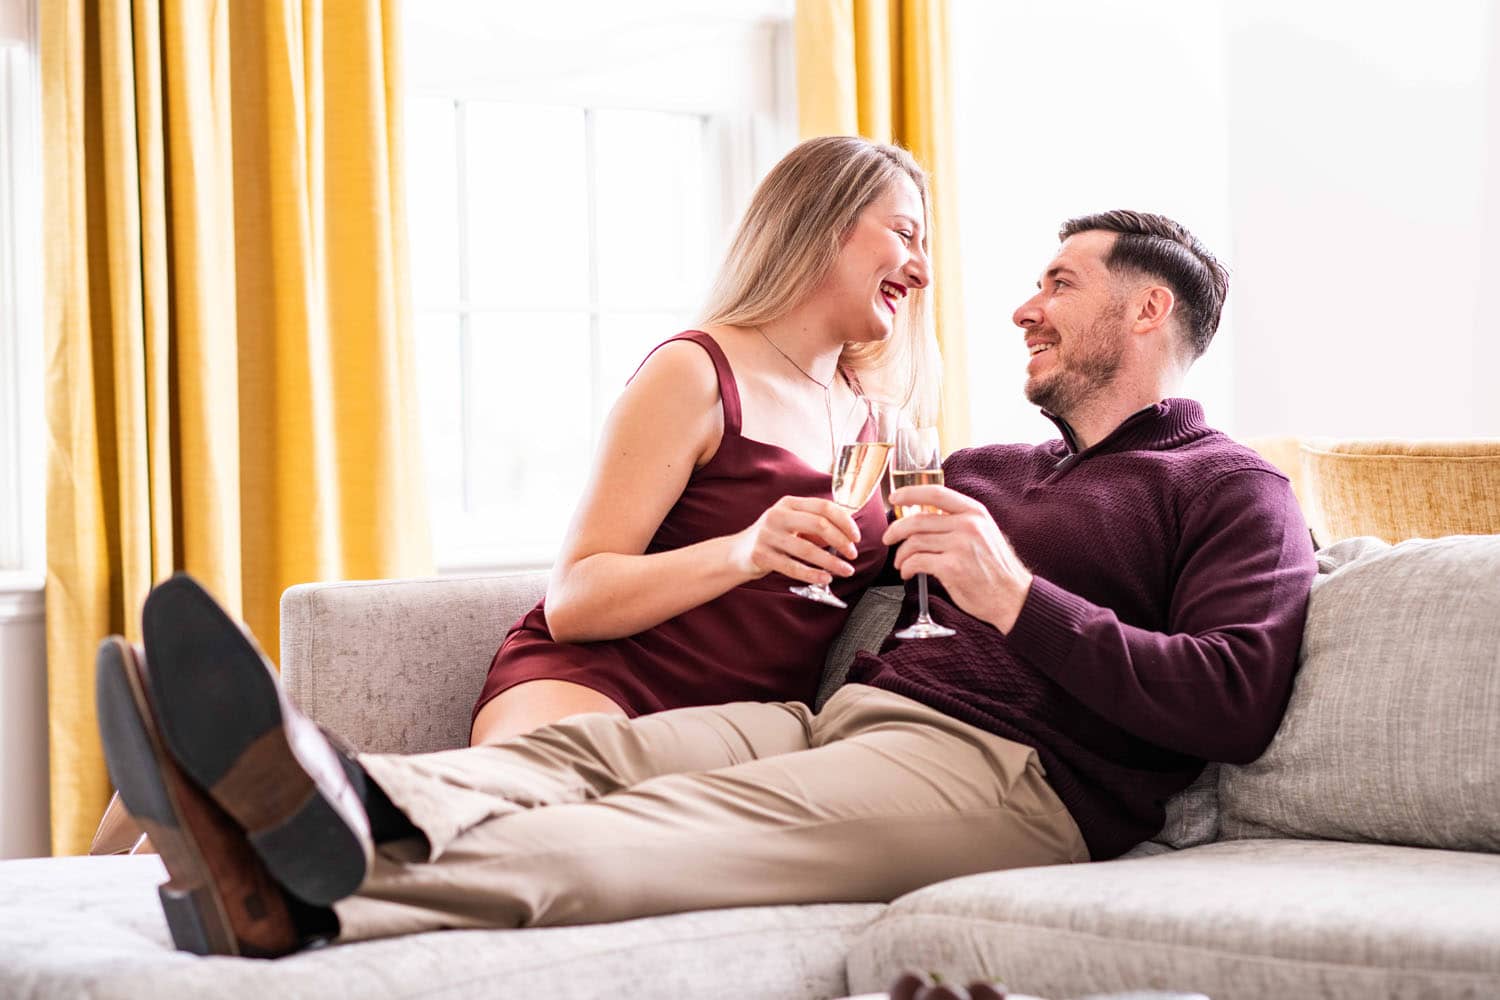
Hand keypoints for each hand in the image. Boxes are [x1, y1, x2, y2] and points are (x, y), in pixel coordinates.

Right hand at [729, 496, 861, 585]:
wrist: (736, 553)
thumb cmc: (772, 538)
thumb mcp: (791, 524)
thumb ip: (816, 525)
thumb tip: (847, 532)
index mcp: (789, 503)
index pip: (823, 507)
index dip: (844, 521)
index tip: (856, 536)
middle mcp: (777, 515)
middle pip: (819, 524)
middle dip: (841, 541)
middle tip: (853, 554)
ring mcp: (768, 535)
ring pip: (807, 549)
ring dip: (831, 562)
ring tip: (846, 570)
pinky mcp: (761, 556)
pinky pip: (793, 567)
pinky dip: (812, 574)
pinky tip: (825, 579)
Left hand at [882, 484, 1032, 632]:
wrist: (1013, 597)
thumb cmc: (995, 568)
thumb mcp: (984, 533)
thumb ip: (959, 522)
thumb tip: (924, 517)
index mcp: (975, 512)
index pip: (936, 493)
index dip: (911, 493)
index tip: (895, 497)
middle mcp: (968, 525)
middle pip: (918, 520)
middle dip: (896, 530)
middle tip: (888, 538)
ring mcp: (960, 546)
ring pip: (914, 542)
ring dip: (901, 554)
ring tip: (901, 564)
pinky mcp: (952, 568)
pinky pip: (917, 562)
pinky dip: (906, 568)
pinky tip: (908, 573)